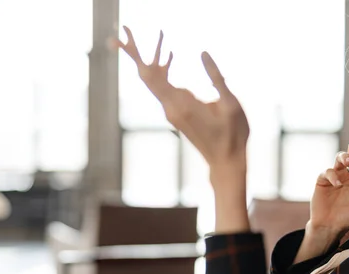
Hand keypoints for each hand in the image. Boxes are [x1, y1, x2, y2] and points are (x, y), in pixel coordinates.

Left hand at [112, 26, 249, 168]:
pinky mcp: (176, 114)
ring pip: (154, 83)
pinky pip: (164, 88)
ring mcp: (172, 112)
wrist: (225, 161)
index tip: (119, 41)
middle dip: (134, 56)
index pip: (152, 77)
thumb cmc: (232, 134)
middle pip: (147, 78)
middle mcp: (172, 108)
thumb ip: (217, 78)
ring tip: (136, 41)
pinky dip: (163, 72)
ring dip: (150, 61)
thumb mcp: (230, 104)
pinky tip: (168, 60)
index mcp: (182, 105)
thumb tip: (203, 52)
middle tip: (116, 38)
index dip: (135, 58)